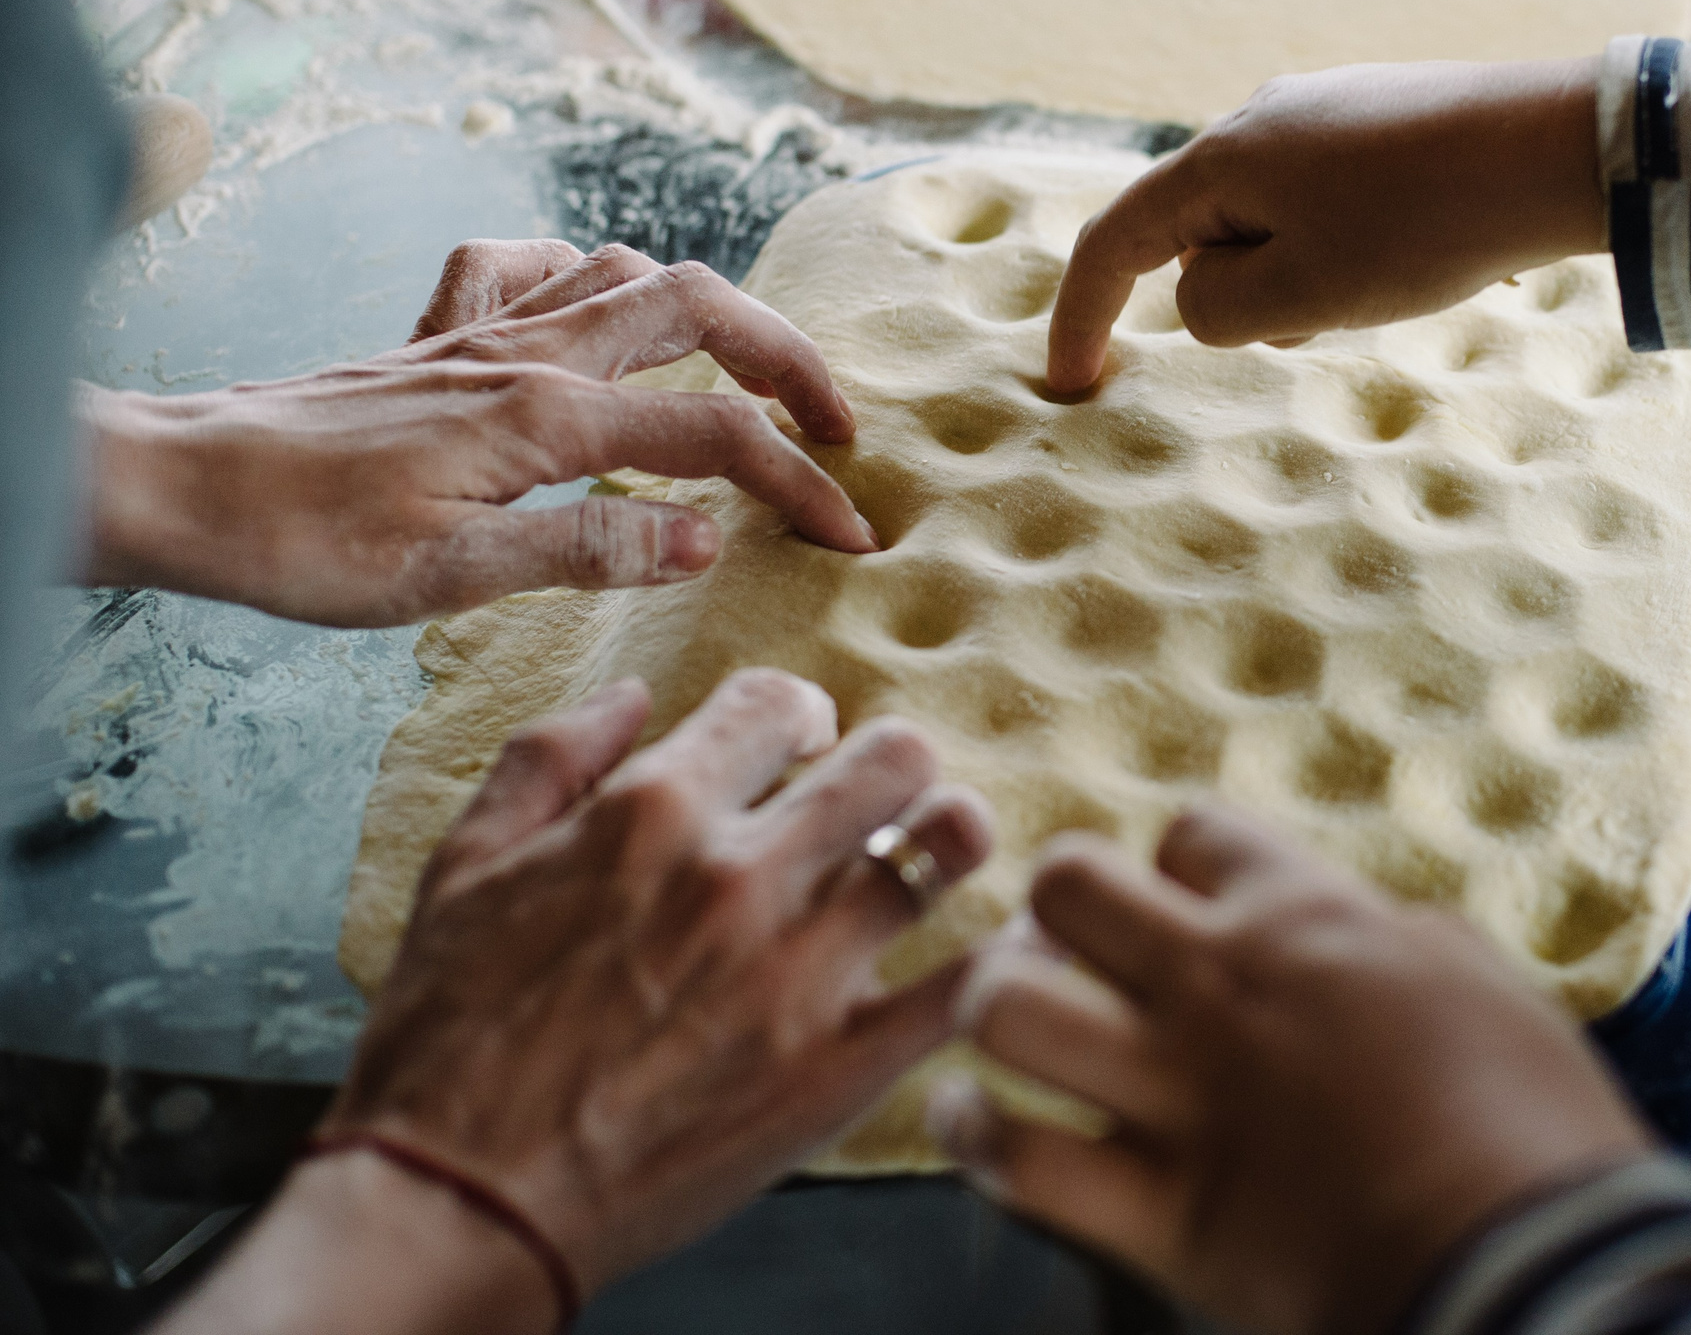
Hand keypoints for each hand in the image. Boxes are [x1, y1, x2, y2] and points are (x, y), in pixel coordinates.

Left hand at [81, 241, 874, 625]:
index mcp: (544, 420)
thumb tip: (707, 541)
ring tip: (744, 373)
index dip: (798, 484)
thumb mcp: (446, 578)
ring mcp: (482, 335)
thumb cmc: (300, 545)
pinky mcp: (438, 337)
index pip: (715, 441)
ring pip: (628, 271)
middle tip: (835, 424)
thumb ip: (587, 552)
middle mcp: (527, 356)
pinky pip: (529, 265)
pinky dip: (582, 273)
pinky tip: (592, 314)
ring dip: (706, 312)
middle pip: (699, 311)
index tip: (853, 535)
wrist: (177, 486)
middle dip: (786, 359)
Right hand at [162, 672, 994, 1333]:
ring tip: (940, 850)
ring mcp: (797, 974)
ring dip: (951, 837)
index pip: (779, 704)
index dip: (800, 713)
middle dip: (890, 765)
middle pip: (892, 758)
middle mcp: (737, 877)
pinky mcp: (837, 1069)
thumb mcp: (461, 869)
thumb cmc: (449, 1041)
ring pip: (944, 847)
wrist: (458, 1203)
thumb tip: (629, 696)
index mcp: (650, 815)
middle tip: (877, 800)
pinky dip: (1013, 956)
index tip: (802, 742)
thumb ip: (549, 761)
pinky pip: (965, 989)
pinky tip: (1031, 938)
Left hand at [932, 806, 1651, 1334]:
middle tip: (1077, 956)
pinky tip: (982, 1126)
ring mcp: (1182, 1101)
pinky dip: (979, 1138)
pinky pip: (1016, 1159)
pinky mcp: (1163, 1217)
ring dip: (998, 1009)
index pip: (1187, 832)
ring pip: (1008, 1007)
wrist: (1538, 1266)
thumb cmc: (1538, 1124)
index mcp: (1308, 918)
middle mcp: (1223, 988)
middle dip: (1059, 912)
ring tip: (1017, 1031)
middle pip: (1068, 886)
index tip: (1188, 908)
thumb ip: (1388, 936)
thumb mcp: (1478, 979)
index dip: (1176, 867)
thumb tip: (1350, 925)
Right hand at [1046, 58, 1606, 394]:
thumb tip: (1206, 292)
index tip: (1072, 385)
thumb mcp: (1300, 296)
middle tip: (1324, 322)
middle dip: (1245, 296)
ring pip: (1273, 223)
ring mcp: (1327, 111)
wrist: (1559, 147)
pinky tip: (1419, 255)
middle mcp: (1263, 116)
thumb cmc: (1426, 226)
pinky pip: (1331, 201)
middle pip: (1205, 232)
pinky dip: (1347, 249)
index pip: (1117, 241)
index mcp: (1223, 157)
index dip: (1083, 316)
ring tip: (1390, 281)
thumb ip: (1219, 311)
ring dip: (1305, 276)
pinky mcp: (1385, 119)